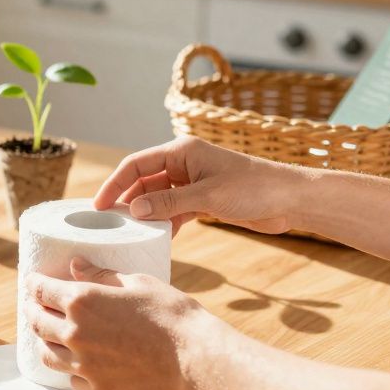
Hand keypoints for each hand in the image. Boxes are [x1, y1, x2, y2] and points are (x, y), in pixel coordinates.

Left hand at [22, 258, 216, 389]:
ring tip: (47, 333)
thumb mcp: (136, 282)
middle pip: (37, 321)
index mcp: (81, 301)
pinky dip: (65, 367)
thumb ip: (101, 275)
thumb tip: (74, 265)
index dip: (32, 283)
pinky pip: (68, 377)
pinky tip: (70, 361)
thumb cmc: (170, 313)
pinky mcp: (96, 387)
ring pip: (46, 353)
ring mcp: (83, 364)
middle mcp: (74, 333)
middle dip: (31, 309)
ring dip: (42, 340)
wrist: (194, 357)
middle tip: (33, 304)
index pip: (40, 290)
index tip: (31, 281)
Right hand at [93, 136, 306, 234]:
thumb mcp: (208, 196)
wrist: (291, 200)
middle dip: (126, 200)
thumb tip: (133, 208)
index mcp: (181, 151)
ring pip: (157, 197)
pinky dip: (164, 222)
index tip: (98, 205)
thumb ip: (169, 203)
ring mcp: (192, 182)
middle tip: (109, 223)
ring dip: (145, 213)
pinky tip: (157, 237)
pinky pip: (173, 210)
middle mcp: (183, 164)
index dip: (114, 183)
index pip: (136, 164)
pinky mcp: (203, 200)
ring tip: (130, 232)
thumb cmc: (254, 188)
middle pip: (143, 181)